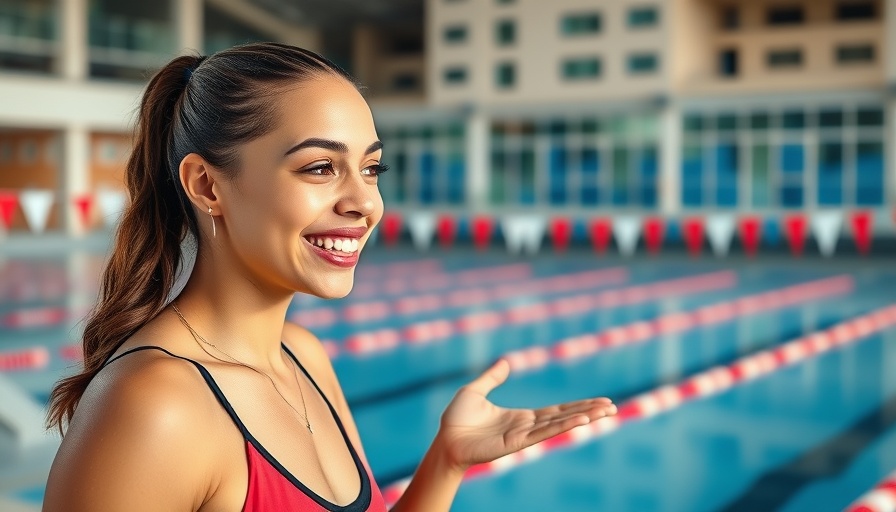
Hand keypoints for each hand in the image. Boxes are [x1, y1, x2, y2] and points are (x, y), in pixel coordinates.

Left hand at [437, 359, 616, 470]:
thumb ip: (492, 377)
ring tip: (607, 412)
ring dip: (584, 417)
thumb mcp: (476, 391)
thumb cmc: (456, 420)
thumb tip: (506, 361)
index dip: (578, 405)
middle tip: (614, 407)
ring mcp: (524, 435)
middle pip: (565, 416)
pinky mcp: (517, 443)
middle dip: (589, 411)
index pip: (557, 410)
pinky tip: (581, 421)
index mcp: (521, 416)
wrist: (445, 440)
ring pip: (560, 424)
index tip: (599, 401)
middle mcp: (527, 426)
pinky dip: (563, 426)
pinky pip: (544, 433)